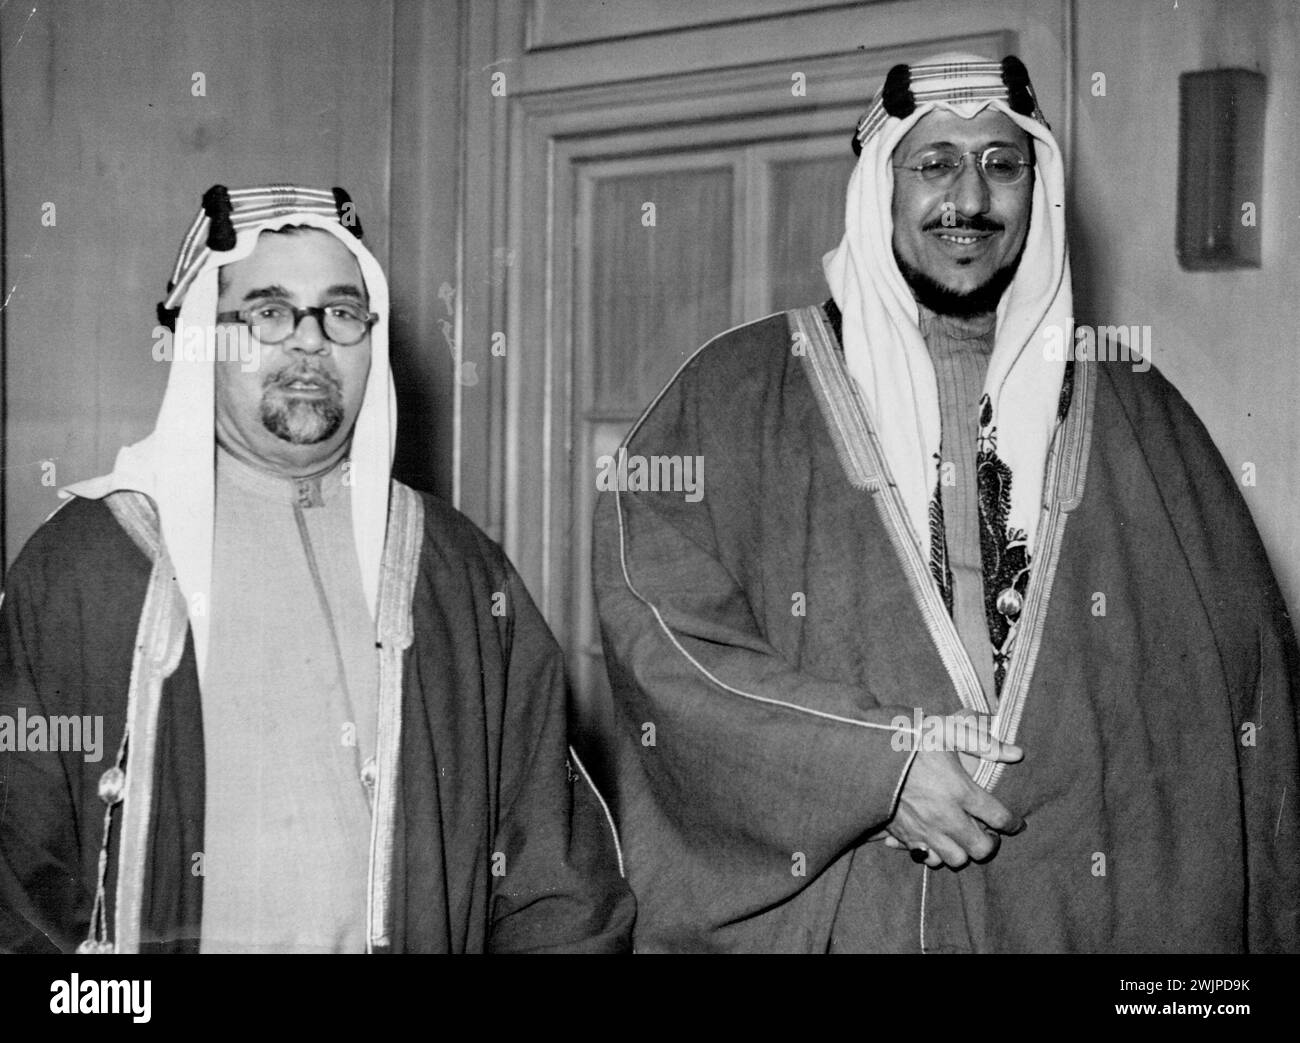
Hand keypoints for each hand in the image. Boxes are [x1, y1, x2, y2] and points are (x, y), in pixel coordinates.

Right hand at [881, 712, 1024, 869]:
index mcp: (961, 790)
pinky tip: (934, 840)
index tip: (1016, 823)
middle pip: (981, 848)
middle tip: (987, 832)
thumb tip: (1017, 753)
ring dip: (963, 851)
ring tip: (961, 837)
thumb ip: (983, 743)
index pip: (999, 817)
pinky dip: (934, 854)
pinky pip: (927, 858)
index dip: (1013, 823)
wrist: (866, 754)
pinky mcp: (904, 835)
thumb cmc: (909, 739)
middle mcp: (946, 816)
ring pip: (956, 859)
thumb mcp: (947, 730)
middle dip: (990, 843)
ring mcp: (924, 829)